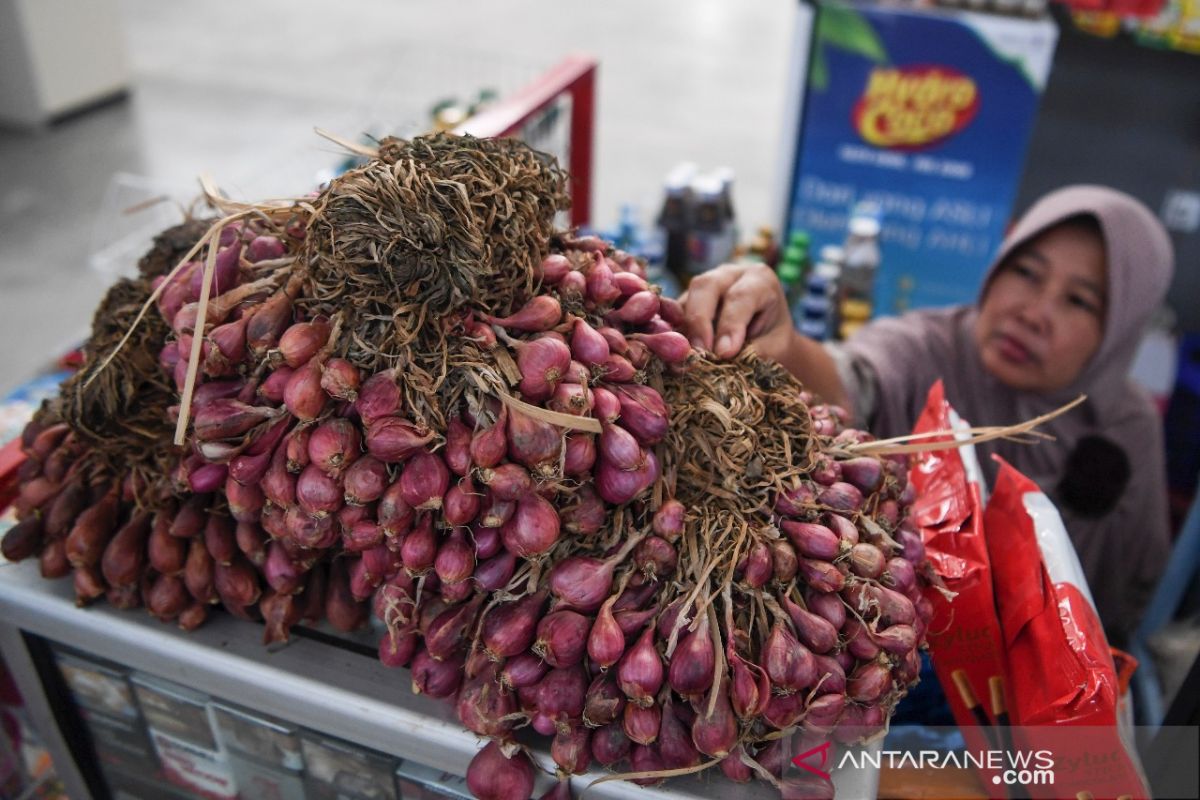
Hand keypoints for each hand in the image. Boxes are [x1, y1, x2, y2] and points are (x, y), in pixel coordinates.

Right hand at [680, 262, 794, 360]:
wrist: (768, 342)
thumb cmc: (775, 342)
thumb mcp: (775, 348)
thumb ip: (753, 351)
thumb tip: (722, 358)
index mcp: (760, 280)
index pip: (740, 296)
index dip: (730, 324)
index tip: (725, 353)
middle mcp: (729, 275)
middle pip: (706, 286)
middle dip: (699, 320)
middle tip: (698, 353)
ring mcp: (704, 286)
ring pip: (685, 299)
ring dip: (682, 329)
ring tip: (686, 358)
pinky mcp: (687, 301)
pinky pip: (673, 315)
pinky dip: (673, 334)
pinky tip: (676, 354)